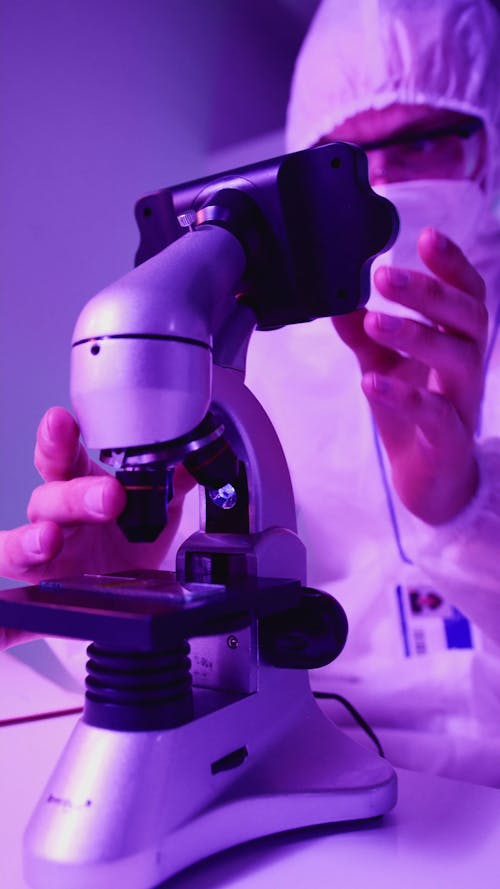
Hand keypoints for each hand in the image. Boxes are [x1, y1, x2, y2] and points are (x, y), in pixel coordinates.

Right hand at [0, 407, 194, 647]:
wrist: (131, 581)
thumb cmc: (131, 534)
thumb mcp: (157, 507)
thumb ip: (172, 482)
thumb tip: (193, 461)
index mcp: (77, 486)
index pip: (62, 457)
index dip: (57, 440)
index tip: (60, 423)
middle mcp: (54, 519)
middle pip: (49, 500)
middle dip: (76, 495)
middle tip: (110, 496)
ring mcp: (43, 558)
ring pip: (16, 547)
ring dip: (27, 542)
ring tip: (48, 539)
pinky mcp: (43, 596)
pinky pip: (12, 617)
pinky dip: (3, 626)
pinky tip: (0, 631)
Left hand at [333, 227, 486, 524]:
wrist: (430, 480)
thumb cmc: (413, 415)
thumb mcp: (383, 364)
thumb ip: (363, 334)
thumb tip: (336, 299)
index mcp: (457, 341)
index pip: (467, 294)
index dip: (453, 265)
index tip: (427, 236)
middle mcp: (468, 366)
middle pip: (466, 317)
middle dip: (429, 291)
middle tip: (386, 275)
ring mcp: (463, 402)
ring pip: (457, 358)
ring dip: (416, 334)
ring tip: (375, 320)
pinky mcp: (450, 439)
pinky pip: (435, 413)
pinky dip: (404, 396)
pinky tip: (372, 382)